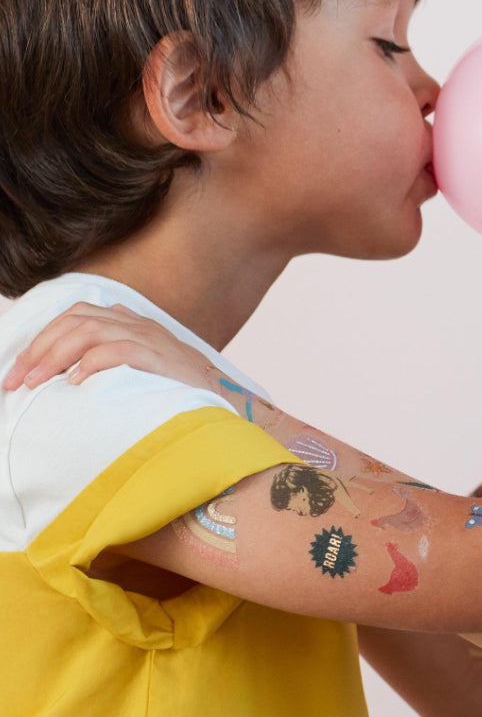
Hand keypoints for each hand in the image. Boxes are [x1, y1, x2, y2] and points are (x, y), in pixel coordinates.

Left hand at [2, 302, 217, 391]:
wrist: (226, 400)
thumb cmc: (181, 392)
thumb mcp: (145, 368)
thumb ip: (116, 358)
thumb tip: (74, 369)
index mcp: (133, 324)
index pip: (78, 315)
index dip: (43, 338)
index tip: (20, 370)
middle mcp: (139, 325)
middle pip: (76, 320)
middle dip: (39, 349)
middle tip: (16, 381)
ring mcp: (150, 338)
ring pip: (89, 331)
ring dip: (55, 356)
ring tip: (36, 383)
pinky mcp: (159, 357)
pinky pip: (118, 349)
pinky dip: (90, 363)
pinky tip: (74, 383)